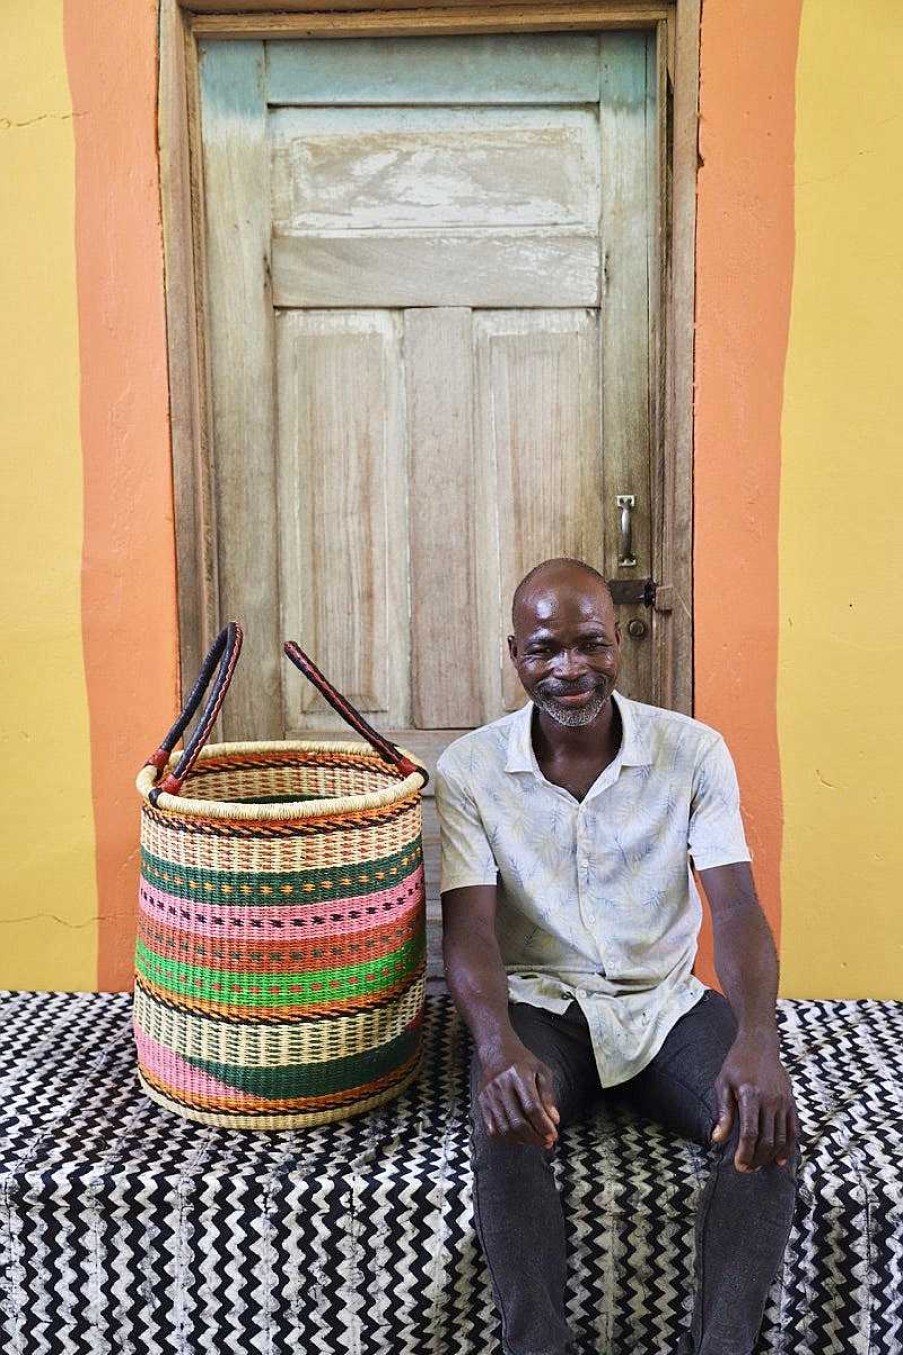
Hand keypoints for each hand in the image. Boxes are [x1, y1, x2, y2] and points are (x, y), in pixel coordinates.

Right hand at [479, 1044, 560, 1148]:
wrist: (497, 1053)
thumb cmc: (524, 1062)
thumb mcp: (542, 1071)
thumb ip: (548, 1095)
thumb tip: (554, 1120)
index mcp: (519, 1075)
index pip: (532, 1107)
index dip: (543, 1125)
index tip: (553, 1135)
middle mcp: (501, 1086)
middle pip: (517, 1121)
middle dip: (535, 1137)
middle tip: (546, 1142)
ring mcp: (489, 1096)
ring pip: (505, 1129)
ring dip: (522, 1140)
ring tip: (535, 1140)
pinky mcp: (482, 1103)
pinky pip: (492, 1129)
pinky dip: (507, 1138)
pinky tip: (519, 1137)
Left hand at [711, 1032, 798, 1171]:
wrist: (759, 1044)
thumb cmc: (737, 1064)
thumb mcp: (722, 1083)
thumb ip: (722, 1112)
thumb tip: (717, 1139)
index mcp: (750, 1094)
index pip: (750, 1132)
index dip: (745, 1153)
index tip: (739, 1165)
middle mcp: (770, 1099)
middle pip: (768, 1139)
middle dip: (757, 1159)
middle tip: (747, 1168)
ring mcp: (784, 1101)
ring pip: (782, 1138)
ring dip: (771, 1156)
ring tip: (759, 1165)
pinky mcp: (792, 1102)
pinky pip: (793, 1129)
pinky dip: (789, 1147)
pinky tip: (781, 1159)